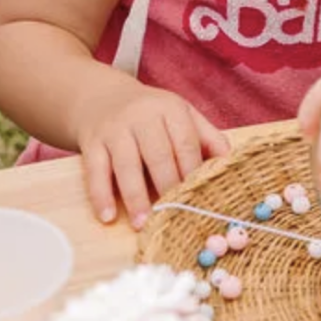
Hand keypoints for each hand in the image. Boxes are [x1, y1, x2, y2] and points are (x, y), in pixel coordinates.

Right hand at [76, 87, 230, 227]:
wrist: (101, 96)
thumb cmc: (151, 113)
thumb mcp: (181, 114)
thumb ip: (206, 136)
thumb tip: (229, 162)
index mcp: (170, 109)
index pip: (185, 142)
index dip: (192, 170)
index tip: (197, 196)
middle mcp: (142, 117)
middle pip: (157, 155)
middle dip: (166, 186)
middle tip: (172, 214)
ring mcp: (114, 129)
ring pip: (125, 165)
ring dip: (134, 197)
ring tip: (142, 223)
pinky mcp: (91, 142)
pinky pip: (94, 171)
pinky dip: (100, 195)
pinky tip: (107, 216)